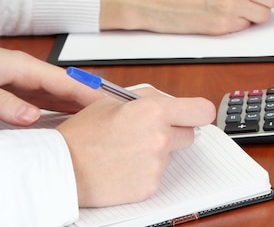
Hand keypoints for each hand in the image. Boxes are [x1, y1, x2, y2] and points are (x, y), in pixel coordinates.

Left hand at [0, 49, 101, 125]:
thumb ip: (7, 102)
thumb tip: (32, 117)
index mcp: (26, 67)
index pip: (68, 81)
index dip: (91, 94)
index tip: (111, 106)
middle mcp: (30, 74)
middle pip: (69, 88)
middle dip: (92, 100)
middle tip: (113, 117)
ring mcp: (24, 83)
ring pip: (60, 95)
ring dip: (79, 107)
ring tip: (100, 121)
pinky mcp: (17, 91)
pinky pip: (46, 102)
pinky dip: (61, 111)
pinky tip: (70, 119)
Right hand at [56, 87, 215, 206]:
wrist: (61, 168)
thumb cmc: (83, 134)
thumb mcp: (114, 101)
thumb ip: (149, 98)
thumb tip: (171, 100)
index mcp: (154, 111)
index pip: (202, 111)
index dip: (198, 112)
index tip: (193, 115)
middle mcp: (160, 138)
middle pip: (189, 135)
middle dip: (174, 132)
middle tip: (150, 133)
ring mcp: (156, 164)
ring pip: (171, 155)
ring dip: (157, 152)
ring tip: (128, 150)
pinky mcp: (150, 186)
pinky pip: (158, 174)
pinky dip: (146, 171)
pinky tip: (125, 166)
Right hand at [100, 0, 273, 34]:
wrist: (156, 0)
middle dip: (267, 0)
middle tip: (256, 0)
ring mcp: (231, 6)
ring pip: (263, 15)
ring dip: (254, 14)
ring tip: (237, 8)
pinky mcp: (224, 25)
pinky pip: (246, 26)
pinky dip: (239, 24)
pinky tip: (223, 16)